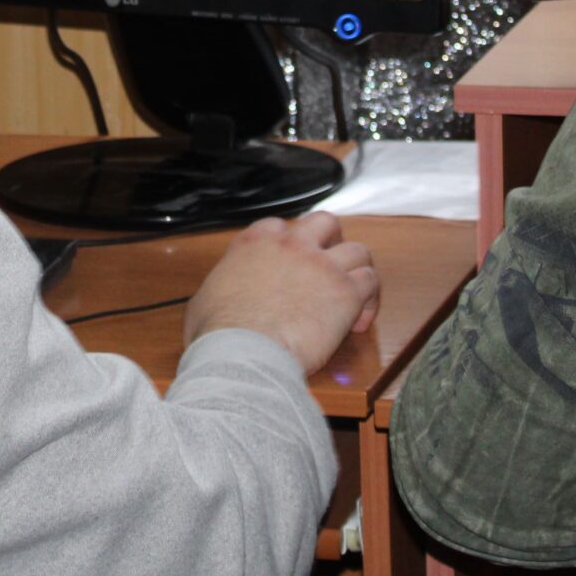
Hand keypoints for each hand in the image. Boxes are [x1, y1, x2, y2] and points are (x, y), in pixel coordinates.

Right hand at [185, 211, 379, 375]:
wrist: (242, 352)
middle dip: (332, 240)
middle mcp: (293, 245)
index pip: (281, 226)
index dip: (291, 244)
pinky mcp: (345, 291)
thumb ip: (221, 289)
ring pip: (357, 250)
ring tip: (353, 292)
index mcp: (256, 242)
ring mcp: (322, 265)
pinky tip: (357, 322)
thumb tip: (219, 300)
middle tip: (331, 264)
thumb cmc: (219, 333)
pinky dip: (369, 301)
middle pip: (326, 223)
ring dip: (357, 269)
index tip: (292, 262)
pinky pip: (370, 283)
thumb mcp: (205, 299)